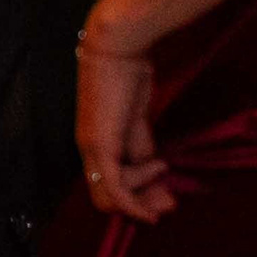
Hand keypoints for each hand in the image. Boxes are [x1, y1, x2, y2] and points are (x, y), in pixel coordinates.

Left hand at [74, 27, 170, 223]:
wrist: (117, 48)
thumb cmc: (127, 75)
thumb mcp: (136, 118)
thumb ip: (140, 145)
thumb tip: (154, 170)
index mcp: (94, 141)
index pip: (108, 185)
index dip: (137, 197)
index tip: (166, 196)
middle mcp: (86, 149)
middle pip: (106, 199)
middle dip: (141, 205)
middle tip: (169, 203)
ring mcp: (90, 149)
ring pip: (110, 199)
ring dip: (143, 202)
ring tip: (167, 188)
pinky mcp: (100, 147)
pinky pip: (114, 190)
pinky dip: (134, 206)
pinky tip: (154, 208)